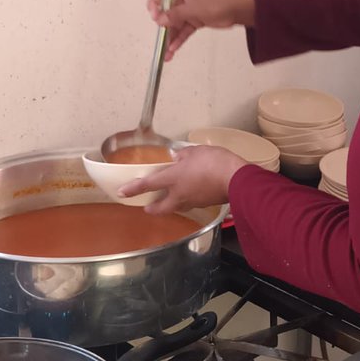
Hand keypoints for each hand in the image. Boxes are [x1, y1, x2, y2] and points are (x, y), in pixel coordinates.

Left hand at [118, 145, 247, 213]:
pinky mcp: (206, 204)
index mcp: (173, 178)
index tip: (122, 193)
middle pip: (161, 208)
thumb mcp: (196, 151)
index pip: (147, 185)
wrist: (237, 179)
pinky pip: (192, 203)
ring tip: (171, 197)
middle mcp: (180, 194)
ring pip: (177, 206)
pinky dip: (189, 199)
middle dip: (152, 209)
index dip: (133, 189)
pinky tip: (193, 191)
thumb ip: (184, 155)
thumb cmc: (215, 162)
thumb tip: (177, 157)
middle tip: (148, 207)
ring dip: (171, 204)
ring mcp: (193, 201)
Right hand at [147, 0, 255, 60]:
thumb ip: (174, 15)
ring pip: (176, 24)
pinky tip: (174, 49)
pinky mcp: (197, 19)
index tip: (154, 17)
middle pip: (167, 12)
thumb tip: (158, 20)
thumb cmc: (216, 2)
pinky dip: (180, 38)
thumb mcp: (192, 8)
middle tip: (161, 40)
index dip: (154, 4)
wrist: (240, 7)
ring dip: (171, 37)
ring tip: (166, 54)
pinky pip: (185, 29)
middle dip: (162, 27)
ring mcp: (190, 9)